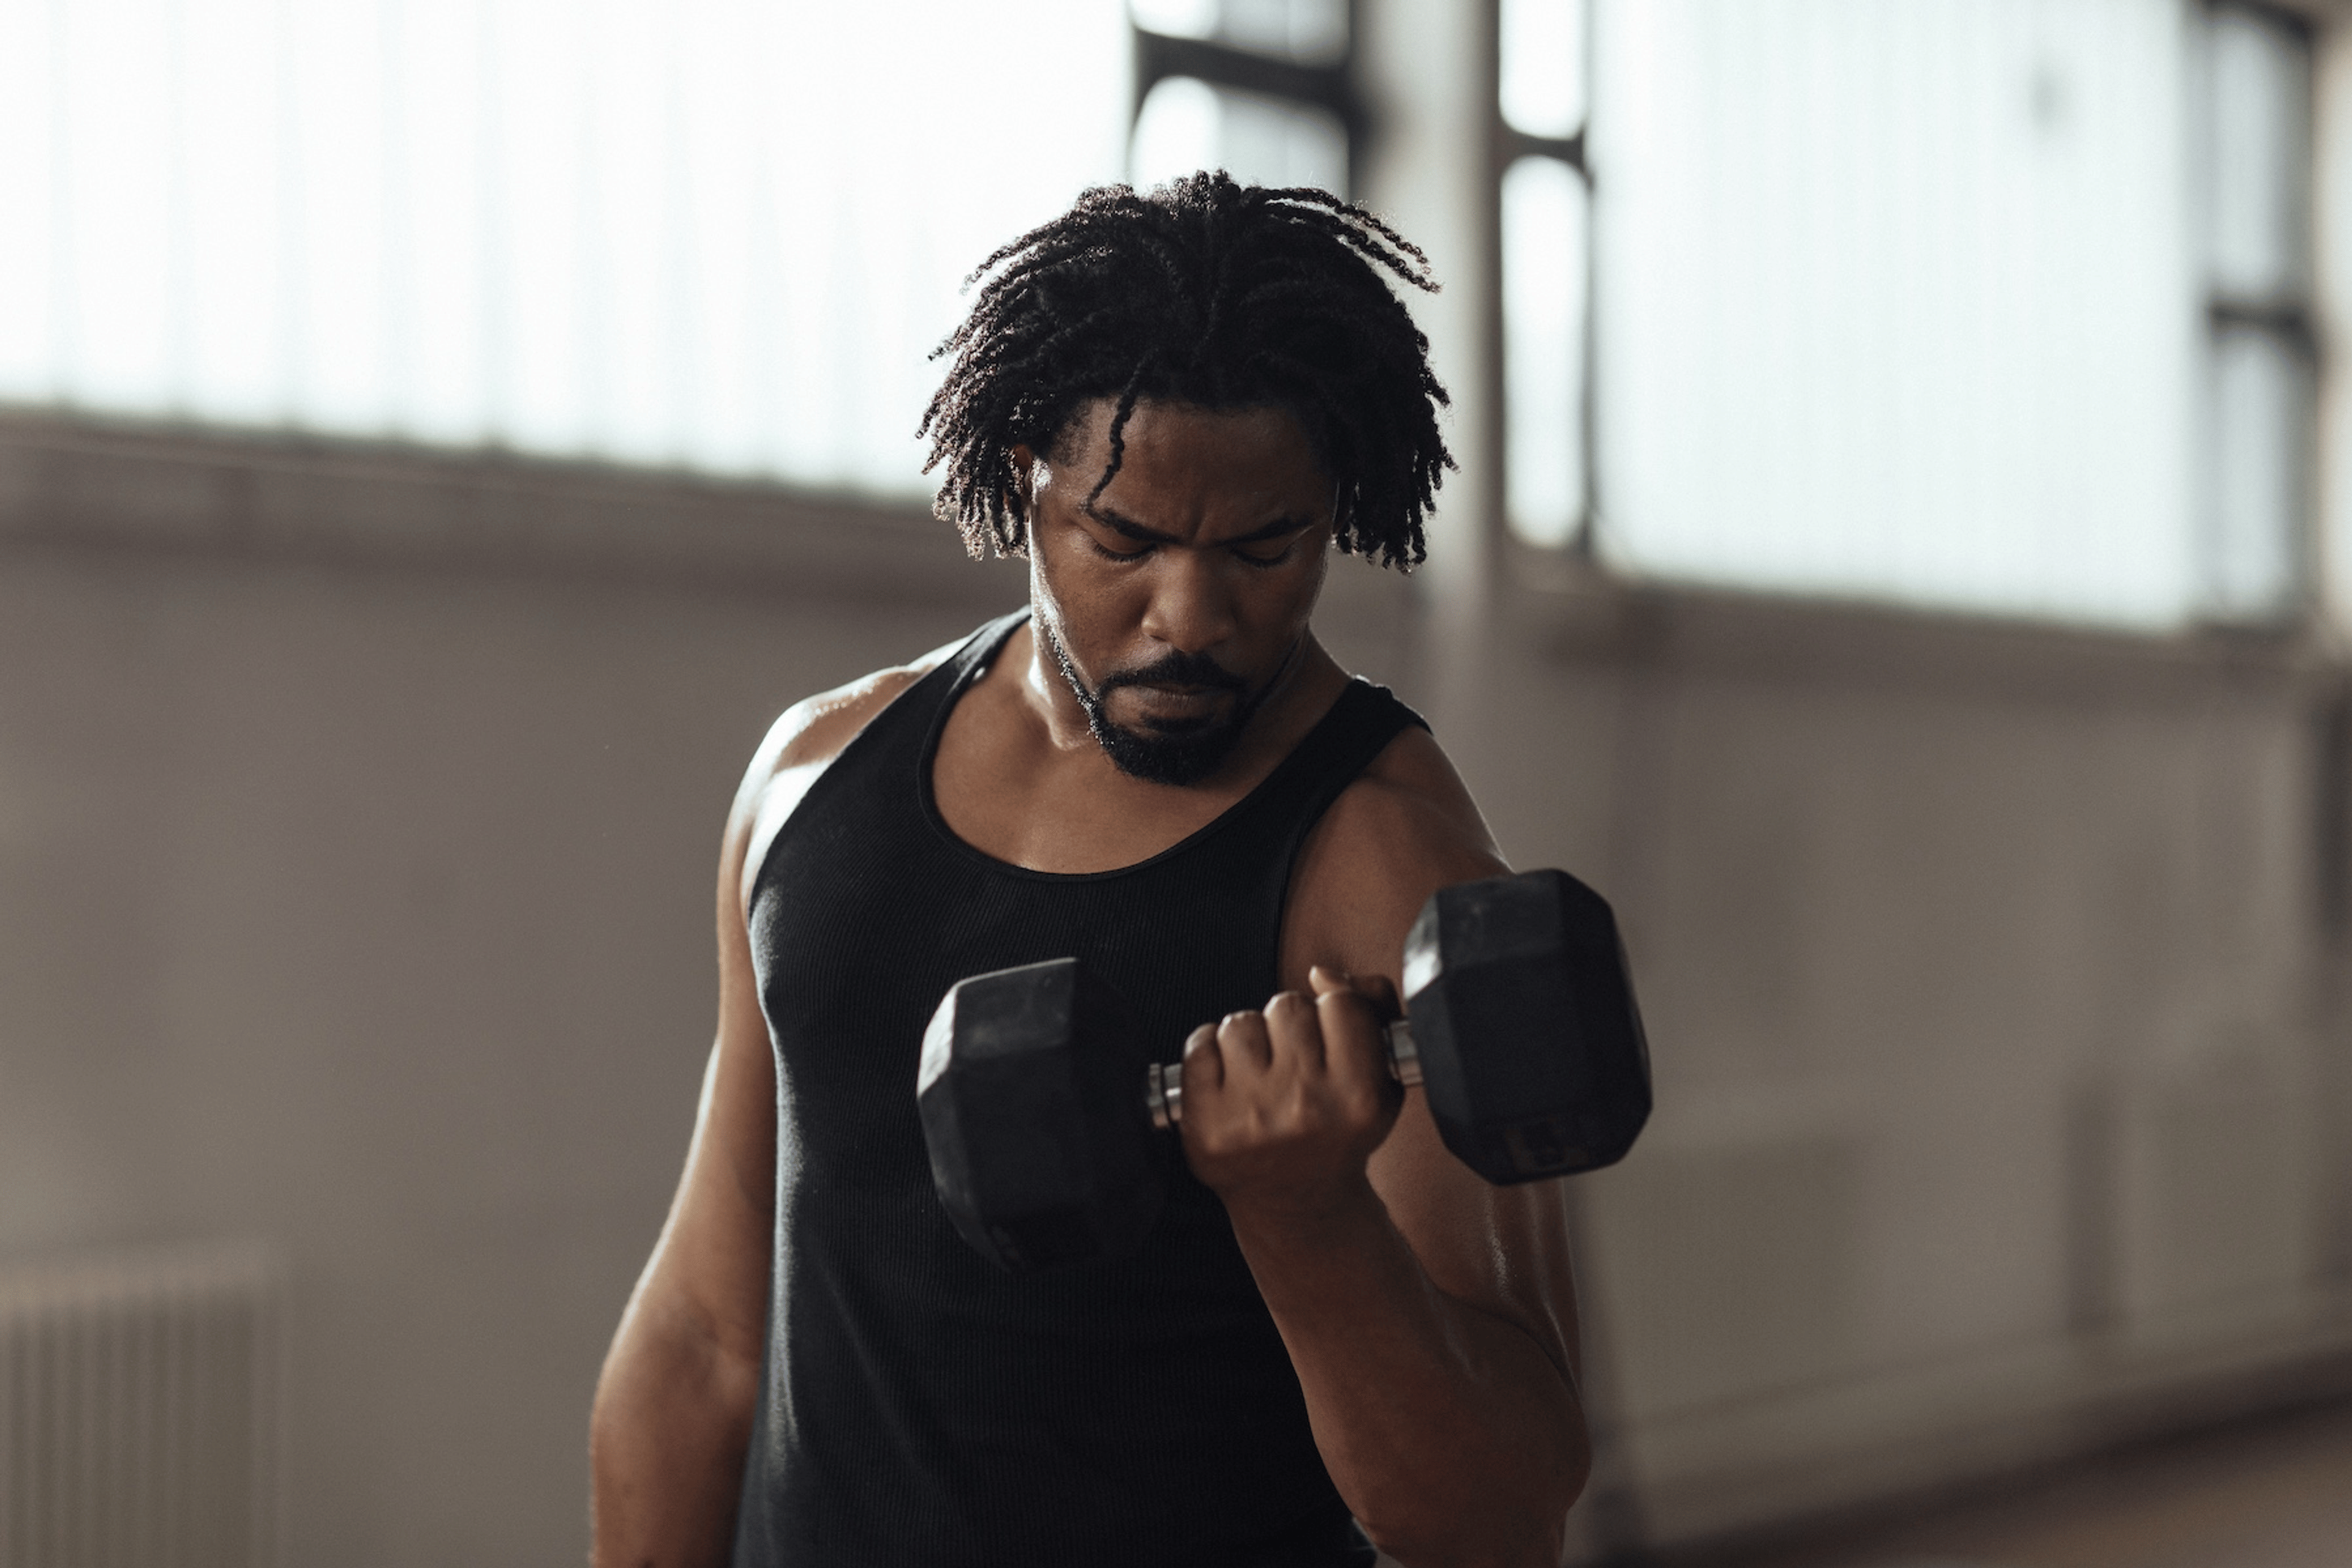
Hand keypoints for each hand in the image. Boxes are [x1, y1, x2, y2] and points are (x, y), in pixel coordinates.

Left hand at [1176, 965, 1405, 1227]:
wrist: (1298, 1203)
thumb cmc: (1339, 1130)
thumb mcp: (1384, 1077)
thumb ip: (1373, 1007)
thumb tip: (1322, 974)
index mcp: (1358, 1097)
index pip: (1341, 1003)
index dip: (1334, 1014)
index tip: (1332, 1040)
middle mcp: (1305, 1107)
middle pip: (1288, 1005)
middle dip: (1289, 1026)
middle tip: (1295, 1064)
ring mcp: (1251, 1118)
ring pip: (1241, 1021)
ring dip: (1249, 1040)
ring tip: (1262, 1076)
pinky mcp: (1205, 1127)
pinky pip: (1199, 1046)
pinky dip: (1209, 1053)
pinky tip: (1229, 1081)